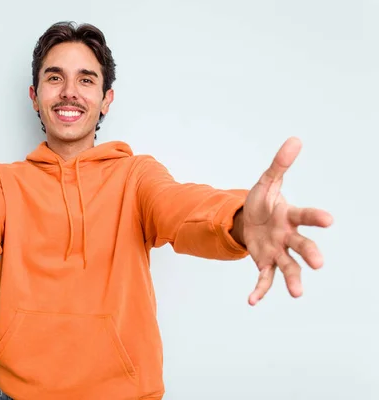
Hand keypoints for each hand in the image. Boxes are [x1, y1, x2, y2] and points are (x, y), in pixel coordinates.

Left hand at [242, 137, 332, 305]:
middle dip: (310, 253)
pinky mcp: (264, 262)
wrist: (248, 220)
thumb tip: (294, 140)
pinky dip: (260, 291)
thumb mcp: (267, 182)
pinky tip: (252, 301)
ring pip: (289, 266)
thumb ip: (279, 165)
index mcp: (290, 215)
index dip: (316, 218)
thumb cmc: (262, 202)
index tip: (330, 220)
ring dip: (293, 280)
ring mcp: (277, 251)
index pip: (306, 215)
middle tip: (319, 264)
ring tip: (297, 294)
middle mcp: (288, 236)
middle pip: (302, 246)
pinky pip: (264, 279)